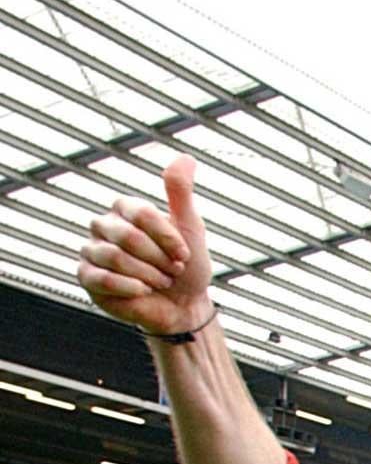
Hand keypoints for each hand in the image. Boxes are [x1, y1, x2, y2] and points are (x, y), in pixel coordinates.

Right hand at [76, 156, 209, 335]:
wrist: (183, 305)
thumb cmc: (186, 265)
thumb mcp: (191, 227)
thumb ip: (181, 193)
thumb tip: (185, 157)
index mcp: (124, 209)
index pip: (142, 213)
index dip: (168, 238)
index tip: (184, 255)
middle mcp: (103, 225)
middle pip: (128, 237)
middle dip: (159, 260)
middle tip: (172, 272)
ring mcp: (91, 251)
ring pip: (116, 258)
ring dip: (148, 276)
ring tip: (160, 282)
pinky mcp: (86, 277)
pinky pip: (103, 279)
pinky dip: (131, 288)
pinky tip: (143, 292)